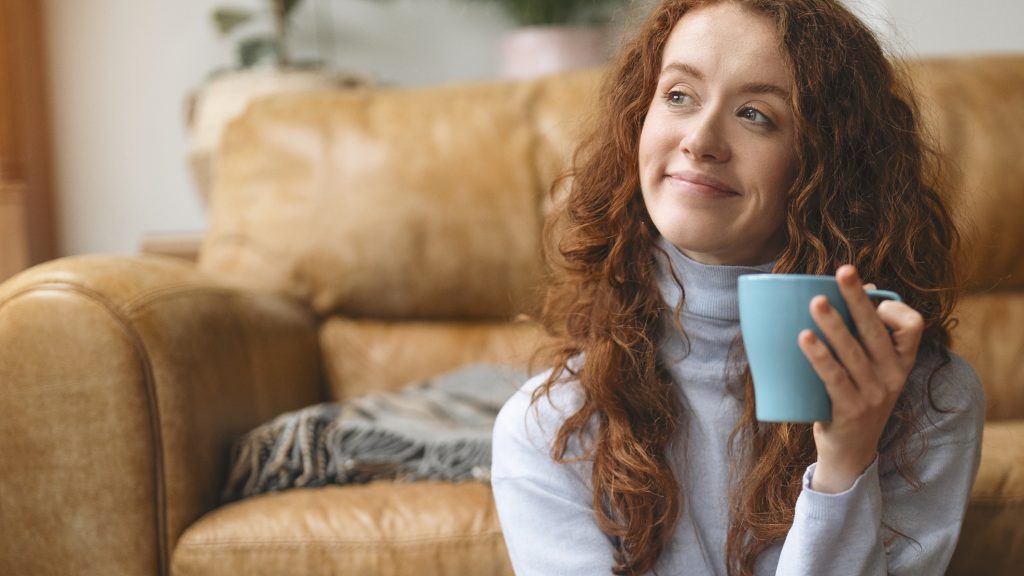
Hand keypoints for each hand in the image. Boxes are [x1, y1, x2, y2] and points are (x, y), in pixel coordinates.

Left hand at [797, 265, 923, 492]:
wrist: (850, 453)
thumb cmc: (853, 397)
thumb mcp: (869, 368)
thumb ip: (863, 335)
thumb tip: (854, 289)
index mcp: (902, 362)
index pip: (913, 326)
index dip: (893, 308)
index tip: (871, 293)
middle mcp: (894, 377)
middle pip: (877, 330)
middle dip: (858, 298)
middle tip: (843, 272)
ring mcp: (874, 394)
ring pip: (853, 352)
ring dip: (834, 324)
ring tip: (816, 302)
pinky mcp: (851, 410)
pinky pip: (834, 377)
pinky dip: (819, 356)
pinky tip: (804, 338)